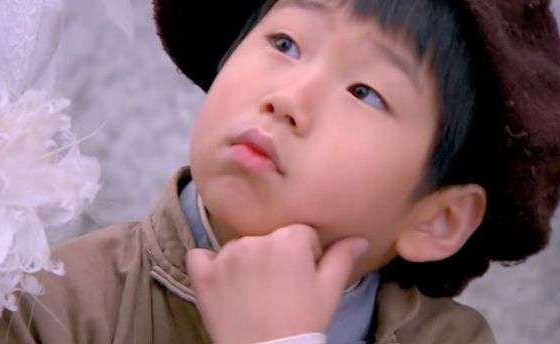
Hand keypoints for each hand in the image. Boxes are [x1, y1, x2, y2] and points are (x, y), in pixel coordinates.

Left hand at [187, 224, 367, 343]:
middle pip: (269, 239)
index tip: (303, 279)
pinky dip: (209, 265)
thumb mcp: (330, 291)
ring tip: (256, 295)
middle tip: (281, 290)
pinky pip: (200, 256)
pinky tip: (223, 283)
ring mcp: (226, 257)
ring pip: (239, 248)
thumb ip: (342, 258)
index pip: (300, 235)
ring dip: (246, 263)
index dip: (305, 257)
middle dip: (276, 258)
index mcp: (290, 239)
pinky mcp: (204, 275)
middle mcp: (255, 240)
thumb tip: (358, 239)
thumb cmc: (303, 324)